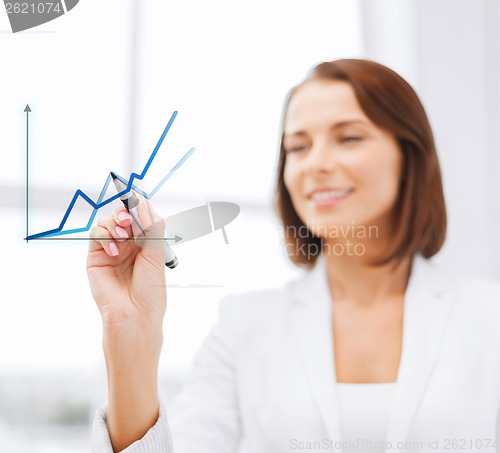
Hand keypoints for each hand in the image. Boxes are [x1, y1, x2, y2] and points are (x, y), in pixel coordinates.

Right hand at [87, 198, 166, 331]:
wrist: (134, 314)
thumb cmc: (150, 291)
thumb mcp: (156, 254)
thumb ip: (152, 227)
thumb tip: (145, 204)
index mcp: (147, 242)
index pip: (141, 216)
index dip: (139, 207)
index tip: (139, 201)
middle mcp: (130, 244)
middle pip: (123, 215)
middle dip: (125, 212)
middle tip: (129, 220)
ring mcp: (112, 249)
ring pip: (108, 222)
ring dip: (115, 223)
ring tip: (123, 238)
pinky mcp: (96, 257)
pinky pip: (96, 234)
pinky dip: (104, 236)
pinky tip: (114, 250)